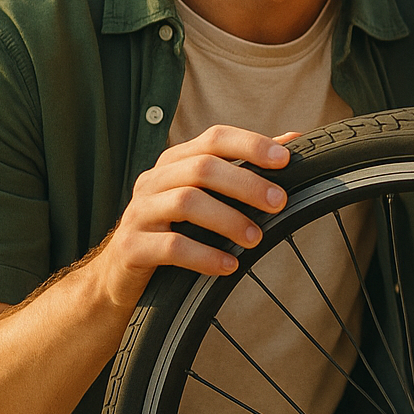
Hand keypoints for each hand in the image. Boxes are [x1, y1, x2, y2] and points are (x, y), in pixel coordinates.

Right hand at [90, 125, 292, 310]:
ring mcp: (139, 212)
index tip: (285, 159)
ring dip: (228, 219)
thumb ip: (243, 168)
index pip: (214, 138)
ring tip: (256, 239)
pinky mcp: (131, 247)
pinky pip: (171, 247)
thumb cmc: (174, 229)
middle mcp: (154, 180)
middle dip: (246, 184)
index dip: (250, 144)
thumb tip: (293, 138)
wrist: (120, 275)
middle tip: (278, 203)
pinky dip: (205, 256)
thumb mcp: (206, 195)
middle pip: (202, 168)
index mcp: (174, 162)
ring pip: (186, 202)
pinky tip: (229, 266)